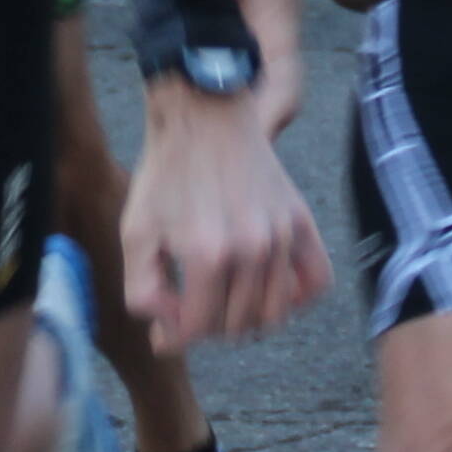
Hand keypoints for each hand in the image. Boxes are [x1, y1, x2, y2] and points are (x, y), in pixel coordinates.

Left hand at [122, 81, 329, 344]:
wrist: (204, 117)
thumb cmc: (165, 174)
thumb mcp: (135, 231)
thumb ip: (142, 291)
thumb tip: (169, 333)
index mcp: (207, 254)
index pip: (197, 328)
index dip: (175, 332)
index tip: (165, 319)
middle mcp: (252, 250)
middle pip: (235, 326)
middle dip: (207, 324)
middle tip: (190, 302)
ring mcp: (282, 236)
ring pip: (273, 314)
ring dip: (245, 317)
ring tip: (222, 297)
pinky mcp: (301, 221)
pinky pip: (317, 281)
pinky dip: (297, 298)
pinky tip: (268, 288)